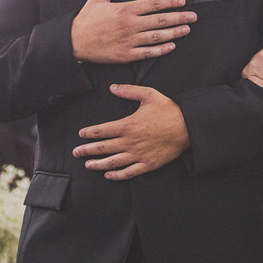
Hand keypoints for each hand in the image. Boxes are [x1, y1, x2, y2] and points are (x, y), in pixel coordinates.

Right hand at [71, 0, 195, 63]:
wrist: (74, 42)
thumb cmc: (86, 20)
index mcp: (125, 9)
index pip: (154, 4)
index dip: (170, 2)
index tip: (182, 2)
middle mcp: (130, 25)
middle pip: (160, 20)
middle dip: (179, 17)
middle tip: (193, 16)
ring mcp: (130, 41)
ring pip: (158, 36)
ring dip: (175, 33)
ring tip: (187, 29)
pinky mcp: (126, 55)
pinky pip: (148, 53)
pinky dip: (161, 50)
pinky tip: (171, 46)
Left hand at [73, 85, 189, 179]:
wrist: (187, 127)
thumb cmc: (168, 110)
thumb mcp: (149, 95)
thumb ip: (129, 90)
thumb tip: (112, 87)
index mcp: (128, 125)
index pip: (102, 131)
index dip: (90, 133)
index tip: (81, 134)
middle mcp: (130, 142)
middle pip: (103, 148)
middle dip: (87, 150)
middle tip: (75, 152)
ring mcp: (138, 154)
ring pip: (113, 162)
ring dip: (98, 164)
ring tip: (88, 165)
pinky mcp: (147, 164)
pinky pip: (129, 172)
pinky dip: (117, 175)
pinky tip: (109, 175)